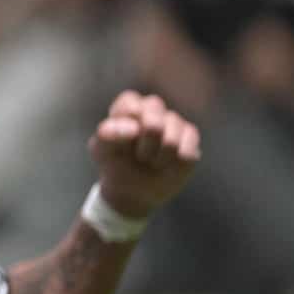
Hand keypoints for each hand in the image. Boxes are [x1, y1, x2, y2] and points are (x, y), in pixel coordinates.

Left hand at [87, 91, 199, 218]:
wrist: (131, 190)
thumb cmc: (114, 164)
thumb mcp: (102, 150)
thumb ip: (108, 134)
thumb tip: (134, 128)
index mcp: (130, 107)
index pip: (130, 103)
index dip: (126, 124)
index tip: (119, 142)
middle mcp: (154, 110)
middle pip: (156, 111)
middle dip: (144, 139)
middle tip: (138, 155)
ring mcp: (175, 123)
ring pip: (171, 137)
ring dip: (157, 157)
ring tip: (150, 162)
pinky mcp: (191, 140)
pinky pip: (186, 152)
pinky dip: (173, 165)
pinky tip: (165, 166)